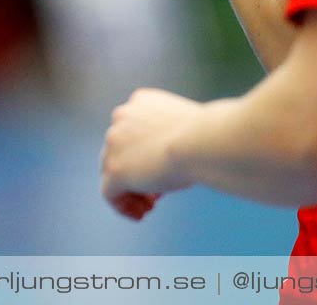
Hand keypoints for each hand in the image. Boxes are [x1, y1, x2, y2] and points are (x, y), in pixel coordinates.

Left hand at [100, 87, 199, 214]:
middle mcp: (122, 116)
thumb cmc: (207, 136)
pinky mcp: (115, 169)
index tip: (160, 171)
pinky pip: (109, 193)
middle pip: (120, 151)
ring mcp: (114, 142)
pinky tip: (139, 215)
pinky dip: (122, 205)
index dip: (144, 155)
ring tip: (147, 208)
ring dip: (130, 191)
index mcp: (141, 101)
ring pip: (112, 171)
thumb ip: (170, 138)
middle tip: (154, 195)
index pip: (133, 131)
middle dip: (136, 174)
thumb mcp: (187, 129)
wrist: (202, 141)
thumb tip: (165, 164)